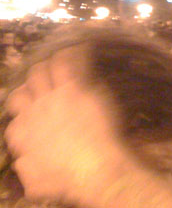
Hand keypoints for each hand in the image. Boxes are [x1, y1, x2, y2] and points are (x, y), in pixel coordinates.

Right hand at [4, 54, 125, 205]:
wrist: (94, 169)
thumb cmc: (68, 182)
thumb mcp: (36, 183)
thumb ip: (26, 169)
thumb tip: (22, 161)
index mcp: (20, 132)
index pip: (15, 111)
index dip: (25, 107)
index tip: (34, 107)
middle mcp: (33, 109)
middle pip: (26, 86)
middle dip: (35, 81)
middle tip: (49, 79)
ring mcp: (53, 96)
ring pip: (43, 69)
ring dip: (51, 63)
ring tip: (62, 60)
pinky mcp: (75, 87)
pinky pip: (69, 62)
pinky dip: (75, 53)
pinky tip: (82, 48)